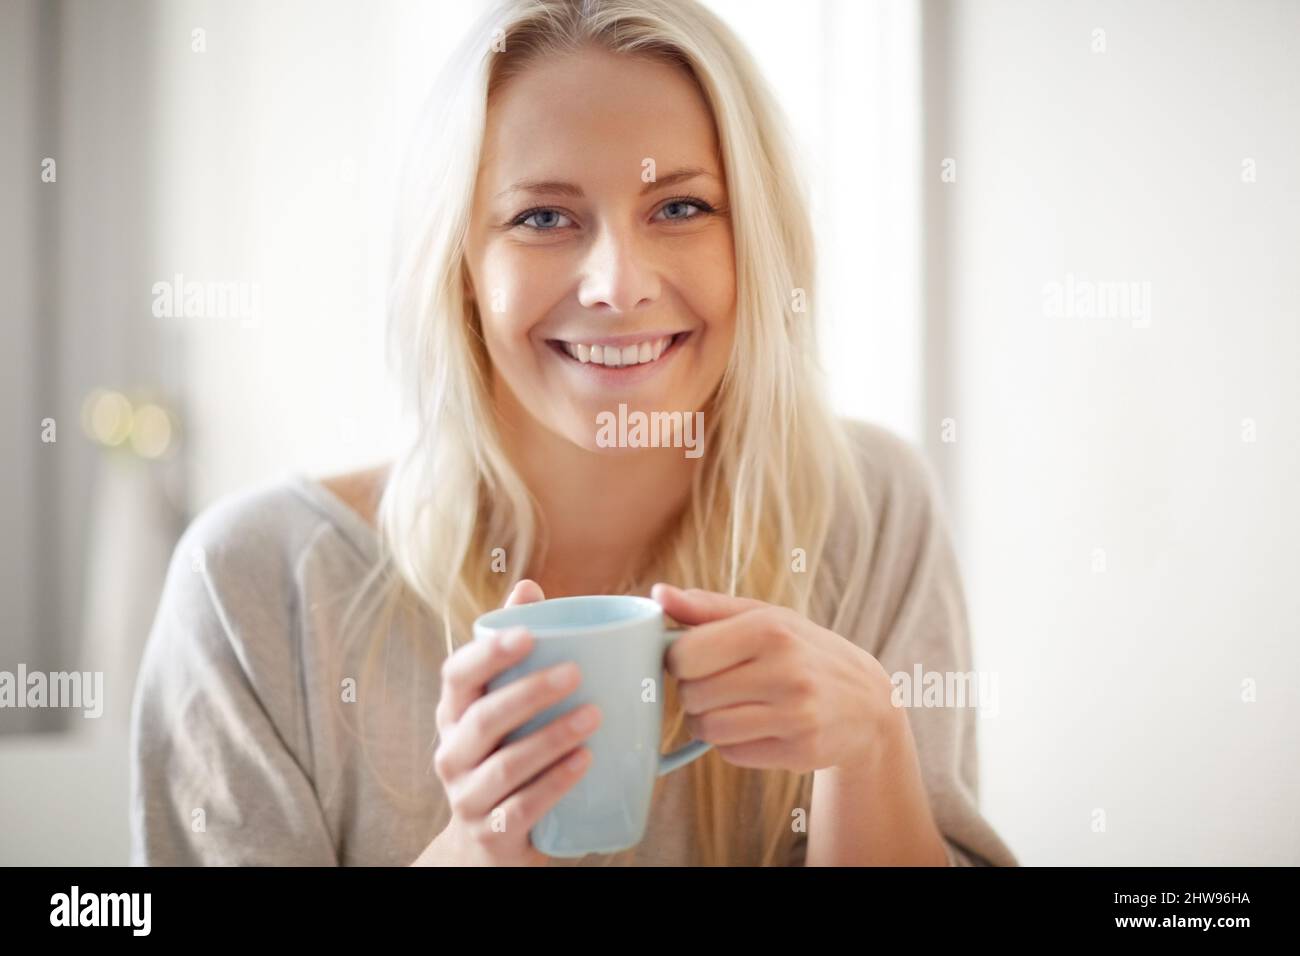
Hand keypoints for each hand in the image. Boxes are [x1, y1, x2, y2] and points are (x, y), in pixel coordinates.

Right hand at [416, 580, 600, 865]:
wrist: (487, 845)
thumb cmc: (504, 755)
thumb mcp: (501, 706)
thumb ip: (513, 651)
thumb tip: (527, 586)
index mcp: (454, 715)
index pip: (456, 676)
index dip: (487, 653)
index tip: (527, 632)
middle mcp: (452, 755)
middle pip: (483, 719)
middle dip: (530, 693)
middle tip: (576, 673)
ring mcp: (468, 798)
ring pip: (505, 765)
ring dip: (551, 738)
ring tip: (593, 716)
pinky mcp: (492, 835)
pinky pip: (522, 807)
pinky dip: (554, 783)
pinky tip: (585, 762)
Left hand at [652, 583, 898, 774]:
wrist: (868, 703)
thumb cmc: (803, 651)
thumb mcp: (765, 618)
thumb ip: (707, 608)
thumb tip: (657, 594)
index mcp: (770, 629)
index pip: (685, 655)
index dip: (678, 661)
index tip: (693, 660)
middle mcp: (786, 670)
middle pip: (693, 695)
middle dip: (694, 693)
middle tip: (717, 685)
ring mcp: (797, 714)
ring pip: (708, 729)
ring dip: (708, 723)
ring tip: (730, 708)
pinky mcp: (801, 752)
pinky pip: (732, 754)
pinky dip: (733, 744)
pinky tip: (756, 727)